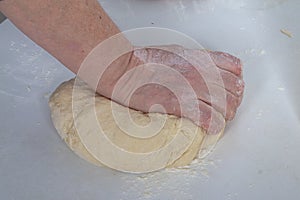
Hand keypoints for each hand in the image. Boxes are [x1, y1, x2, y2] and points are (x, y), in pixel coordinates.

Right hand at [100, 45, 243, 133]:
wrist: (126, 71)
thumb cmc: (145, 61)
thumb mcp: (176, 52)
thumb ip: (196, 61)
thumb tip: (206, 70)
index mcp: (201, 59)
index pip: (235, 70)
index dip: (235, 83)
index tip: (229, 90)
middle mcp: (202, 73)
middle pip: (234, 92)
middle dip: (231, 102)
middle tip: (222, 108)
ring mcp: (194, 90)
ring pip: (227, 108)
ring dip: (223, 116)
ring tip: (214, 118)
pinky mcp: (183, 106)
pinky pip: (211, 120)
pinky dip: (213, 126)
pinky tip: (208, 126)